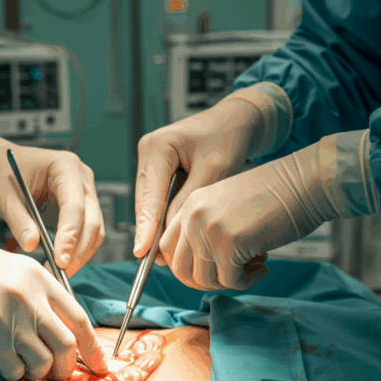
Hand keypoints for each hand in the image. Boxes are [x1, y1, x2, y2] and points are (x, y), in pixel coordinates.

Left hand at [0, 138, 103, 276]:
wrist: (1, 167)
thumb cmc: (1, 171)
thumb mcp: (2, 194)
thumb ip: (18, 219)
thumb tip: (32, 245)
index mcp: (64, 166)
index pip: (75, 204)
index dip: (70, 234)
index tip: (59, 259)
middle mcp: (80, 179)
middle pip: (92, 220)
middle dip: (78, 249)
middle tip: (59, 272)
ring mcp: (83, 195)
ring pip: (94, 230)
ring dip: (80, 254)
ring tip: (58, 272)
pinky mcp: (79, 210)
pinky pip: (85, 234)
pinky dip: (75, 251)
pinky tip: (59, 264)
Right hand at [0, 213, 107, 380]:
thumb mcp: (8, 267)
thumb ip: (37, 293)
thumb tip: (59, 328)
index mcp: (39, 277)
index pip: (79, 318)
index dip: (93, 348)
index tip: (100, 366)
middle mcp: (28, 297)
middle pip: (67, 346)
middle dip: (66, 367)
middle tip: (56, 373)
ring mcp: (7, 319)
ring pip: (42, 363)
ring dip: (36, 372)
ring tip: (23, 365)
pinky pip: (13, 370)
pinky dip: (12, 373)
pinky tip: (1, 363)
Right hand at [133, 84, 287, 260]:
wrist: (238, 119)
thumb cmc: (229, 135)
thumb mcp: (215, 169)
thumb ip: (190, 199)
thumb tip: (170, 232)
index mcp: (158, 146)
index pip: (149, 196)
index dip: (146, 227)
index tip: (142, 252)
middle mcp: (149, 153)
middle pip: (145, 202)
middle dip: (151, 231)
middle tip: (156, 261)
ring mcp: (152, 163)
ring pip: (150, 204)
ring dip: (159, 226)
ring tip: (165, 254)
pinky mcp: (160, 171)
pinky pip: (159, 200)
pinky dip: (166, 217)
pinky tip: (174, 236)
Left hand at [159, 132, 377, 290]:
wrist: (306, 182)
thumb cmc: (274, 197)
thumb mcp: (227, 208)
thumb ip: (206, 231)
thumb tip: (196, 270)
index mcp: (190, 204)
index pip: (167, 248)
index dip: (187, 267)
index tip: (211, 270)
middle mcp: (193, 215)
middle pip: (180, 269)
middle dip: (206, 281)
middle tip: (232, 275)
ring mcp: (209, 228)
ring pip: (204, 279)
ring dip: (229, 281)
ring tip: (252, 266)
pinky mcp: (230, 242)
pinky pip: (230, 281)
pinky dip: (247, 281)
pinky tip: (264, 264)